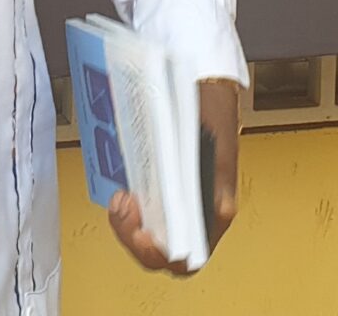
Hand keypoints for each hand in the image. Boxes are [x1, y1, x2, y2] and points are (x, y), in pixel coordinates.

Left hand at [108, 79, 243, 274]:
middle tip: (123, 209)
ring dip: (128, 225)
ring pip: (149, 235)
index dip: (164, 255)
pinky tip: (121, 192)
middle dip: (135, 238)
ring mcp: (177, 202)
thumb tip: (211, 211)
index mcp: (217, 210)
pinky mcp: (160, 189)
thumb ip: (214, 179)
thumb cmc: (210, 107)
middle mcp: (198, 213)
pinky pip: (143, 214)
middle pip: (162, 252)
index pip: (190, 257)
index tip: (144, 236)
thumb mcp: (216, 141)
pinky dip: (128, 211)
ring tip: (120, 199)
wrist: (200, 80)